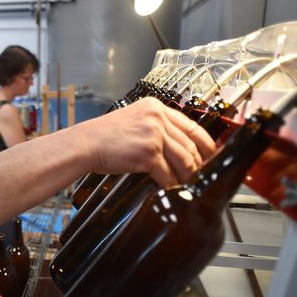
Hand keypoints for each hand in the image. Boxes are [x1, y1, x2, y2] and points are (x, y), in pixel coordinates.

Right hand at [78, 97, 215, 187]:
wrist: (85, 143)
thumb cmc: (104, 135)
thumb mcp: (133, 121)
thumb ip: (155, 128)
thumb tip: (176, 148)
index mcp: (155, 107)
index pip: (192, 126)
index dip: (206, 144)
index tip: (211, 155)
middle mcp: (157, 118)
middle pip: (190, 145)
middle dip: (198, 164)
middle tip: (199, 176)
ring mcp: (154, 135)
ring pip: (184, 160)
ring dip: (187, 176)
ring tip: (187, 185)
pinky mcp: (148, 153)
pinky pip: (167, 173)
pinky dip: (171, 184)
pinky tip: (169, 188)